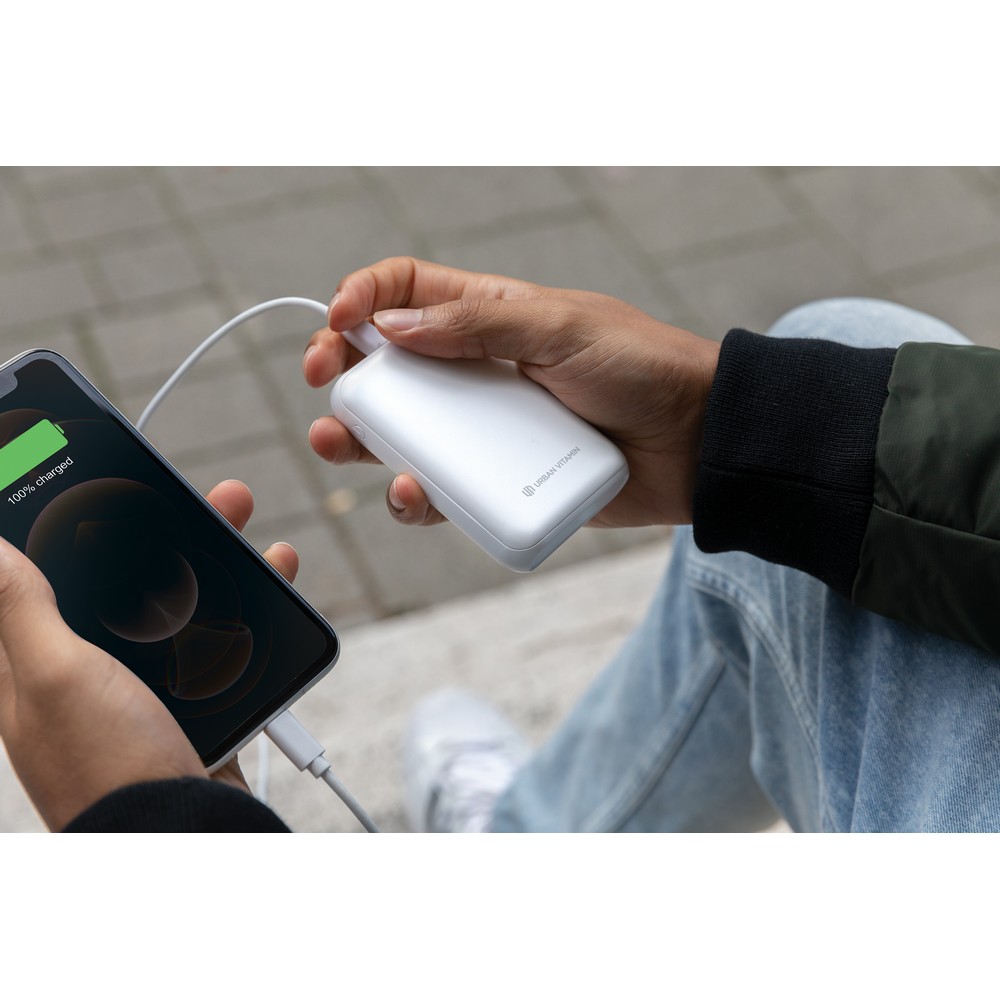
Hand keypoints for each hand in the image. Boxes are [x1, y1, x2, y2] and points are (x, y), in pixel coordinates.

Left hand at [0, 480, 298, 830]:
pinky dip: (240, 603)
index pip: (26, 572)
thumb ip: (21, 607)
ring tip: (239, 519)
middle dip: (146, 524)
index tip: (64, 470)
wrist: (182, 830)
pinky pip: (212, 635)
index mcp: (31, 658)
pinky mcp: (186, 695)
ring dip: (208, 554)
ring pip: (170, 598)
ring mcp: (137, 680)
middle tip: (180, 486)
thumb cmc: (107, 763)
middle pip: (112, 574)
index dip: (41, 521)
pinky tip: (266, 581)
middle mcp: (81, 664)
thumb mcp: (54, 674)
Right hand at [305, 257, 719, 527]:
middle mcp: (478, 368)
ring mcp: (487, 427)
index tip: (337, 321)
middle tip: (325, 387)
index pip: (407, 291)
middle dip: (345, 372)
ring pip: (404, 431)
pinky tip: (412, 493)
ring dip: (362, 437)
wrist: (695, 444)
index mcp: (490, 314)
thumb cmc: (641, 368)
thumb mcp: (560, 327)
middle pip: (389, 365)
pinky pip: (441, 489)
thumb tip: (392, 327)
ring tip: (339, 443)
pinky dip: (416, 495)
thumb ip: (477, 323)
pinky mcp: (500, 479)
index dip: (363, 297)